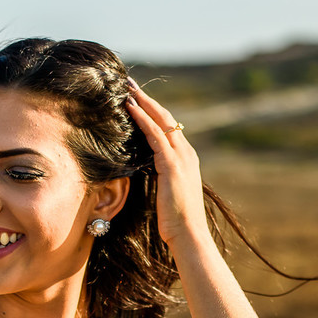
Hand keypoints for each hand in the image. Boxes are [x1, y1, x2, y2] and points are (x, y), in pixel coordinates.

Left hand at [125, 79, 206, 248]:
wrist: (189, 235)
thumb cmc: (177, 220)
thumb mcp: (168, 192)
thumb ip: (161, 177)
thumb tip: (147, 171)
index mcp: (186, 158)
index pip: (169, 127)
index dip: (153, 111)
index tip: (138, 98)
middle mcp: (186, 152)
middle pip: (165, 117)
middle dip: (147, 99)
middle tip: (130, 83)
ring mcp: (181, 157)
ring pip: (161, 121)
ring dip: (143, 102)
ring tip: (127, 88)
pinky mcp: (172, 165)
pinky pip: (155, 135)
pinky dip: (143, 119)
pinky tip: (130, 108)